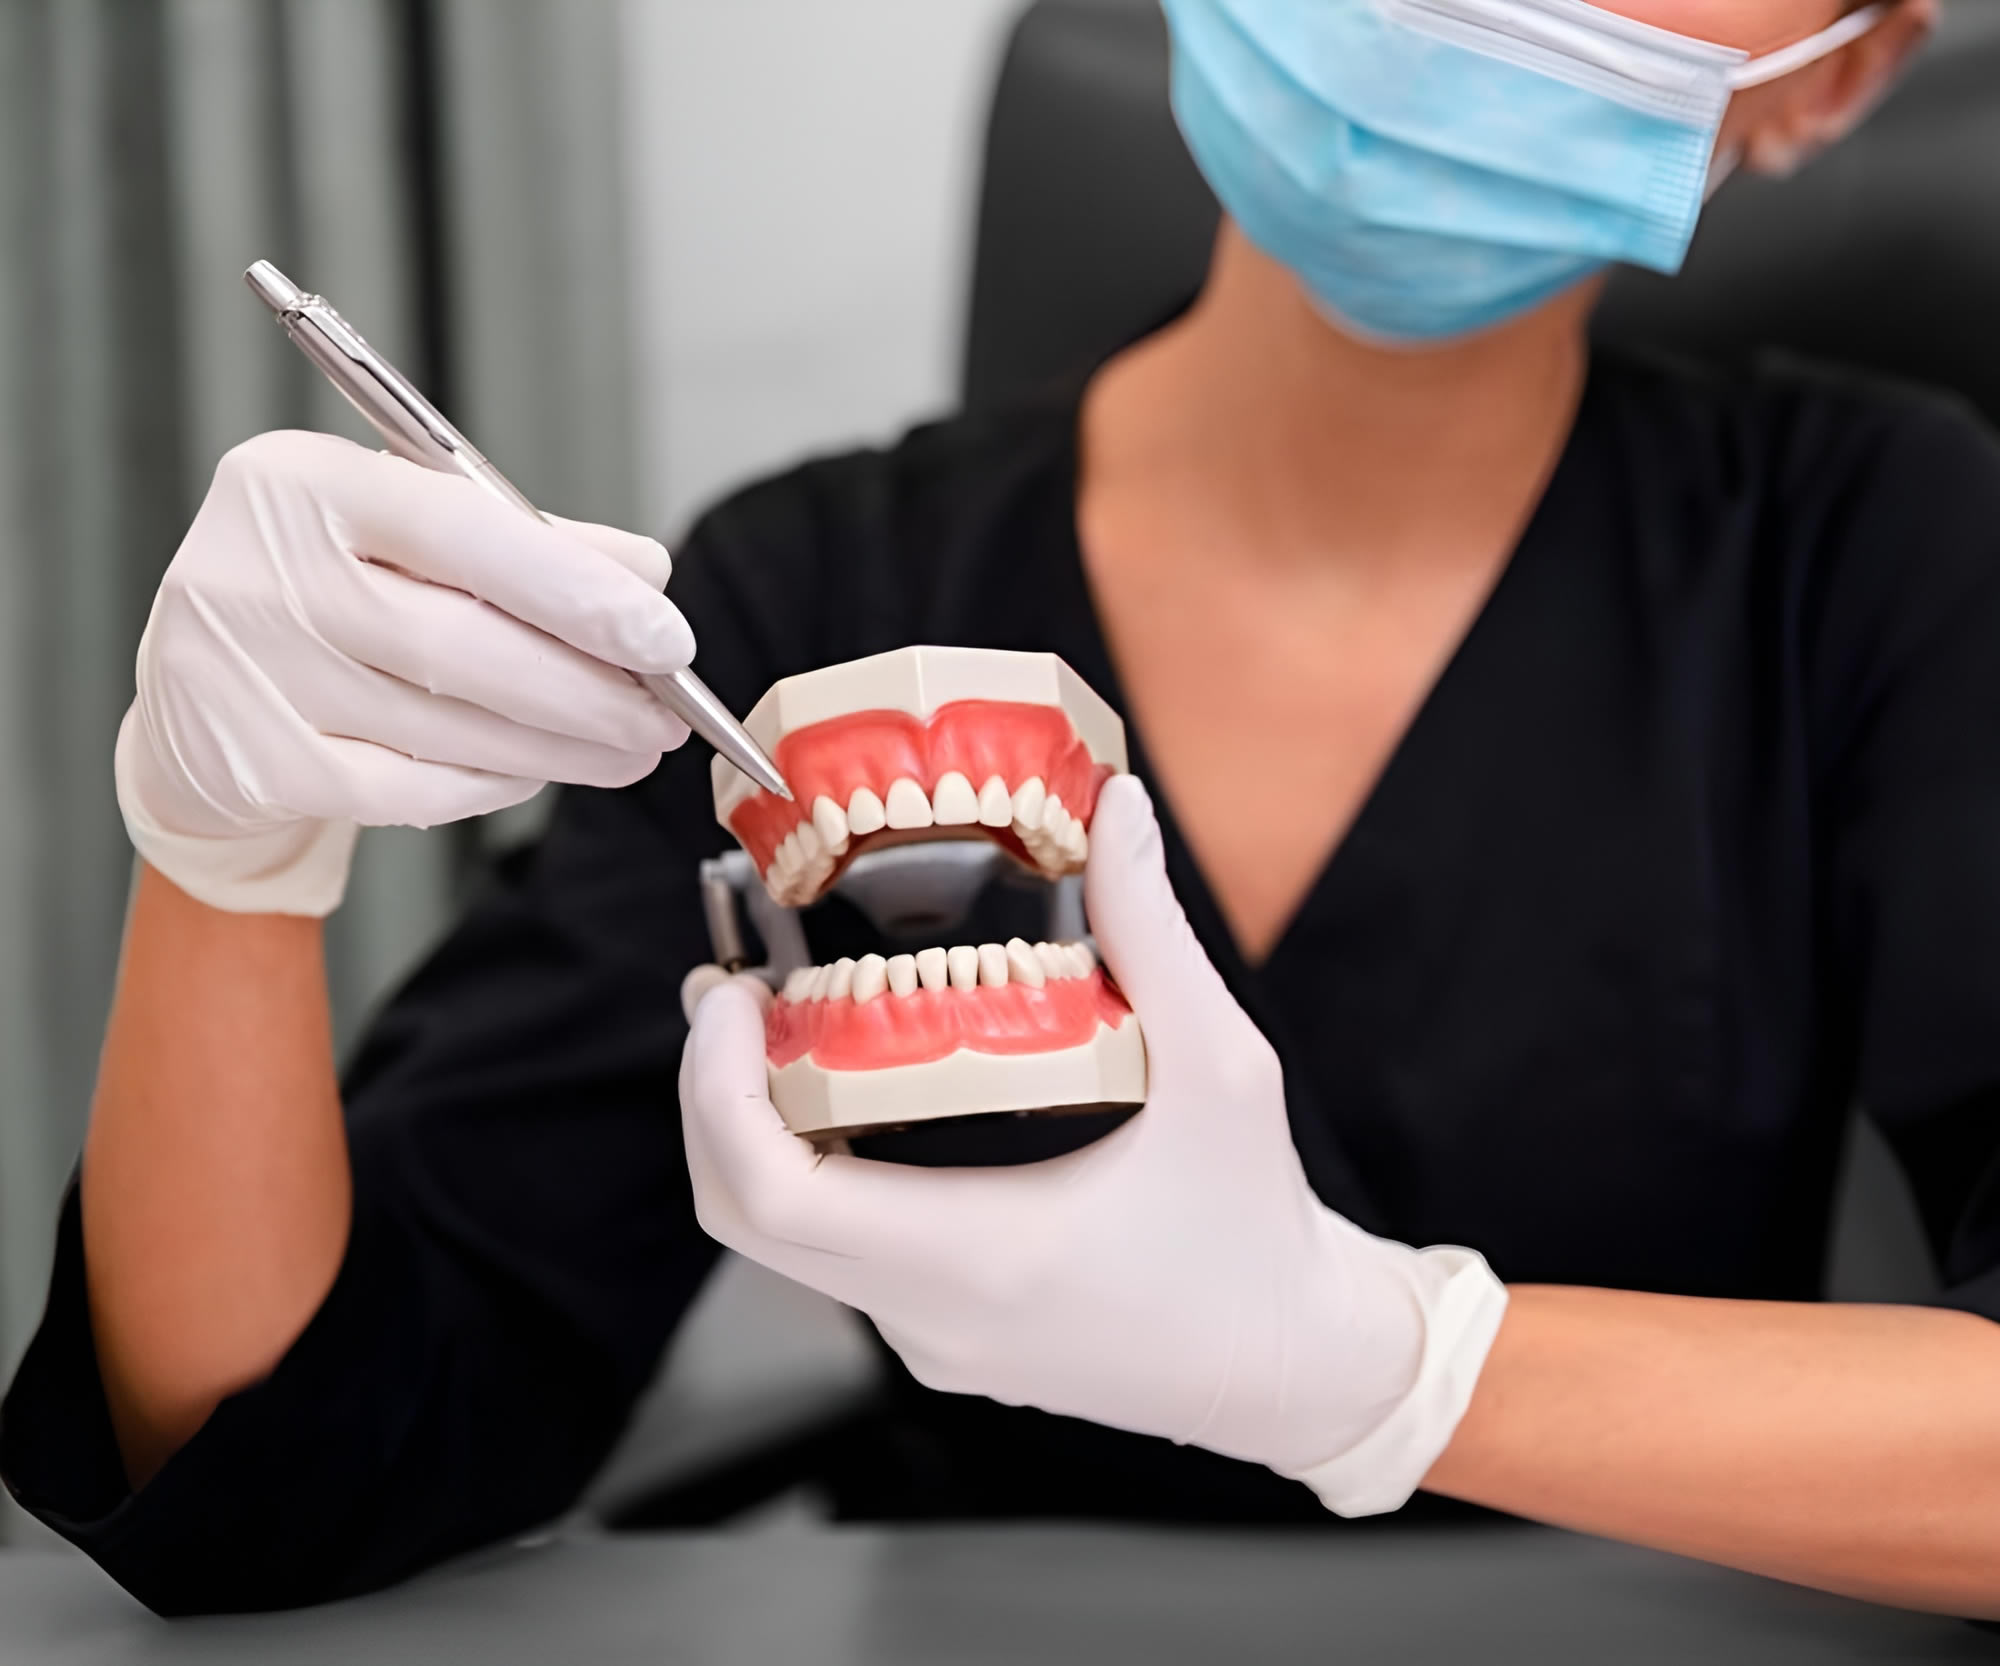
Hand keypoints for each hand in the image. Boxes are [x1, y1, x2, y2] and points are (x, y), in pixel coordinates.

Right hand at [117, 430, 695, 915]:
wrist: (193, 697)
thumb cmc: (324, 593)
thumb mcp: (408, 536)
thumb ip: (529, 546)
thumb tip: (648, 575)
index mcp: (303, 482)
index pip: (462, 531)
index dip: (578, 591)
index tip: (666, 639)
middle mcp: (259, 569)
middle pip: (462, 645)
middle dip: (588, 691)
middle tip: (665, 716)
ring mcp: (250, 672)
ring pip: (448, 727)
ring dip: (561, 747)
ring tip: (629, 749)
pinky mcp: (256, 764)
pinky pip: (411, 790)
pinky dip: (491, 785)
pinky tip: (536, 772)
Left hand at [681, 775, 1507, 1514]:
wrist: (1292, 1369)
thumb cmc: (1257, 1237)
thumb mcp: (1222, 1070)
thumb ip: (1154, 934)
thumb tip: (1116, 812)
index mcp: (975, 1256)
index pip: (770, 1198)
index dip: (714, 1092)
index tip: (730, 1001)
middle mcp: (928, 1315)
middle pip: (745, 1219)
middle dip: (712, 1099)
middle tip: (733, 994)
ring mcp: (929, 1340)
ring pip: (785, 1244)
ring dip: (758, 1133)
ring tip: (782, 1026)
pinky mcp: (946, 1341)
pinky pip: (839, 1257)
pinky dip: (814, 1172)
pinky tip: (854, 1096)